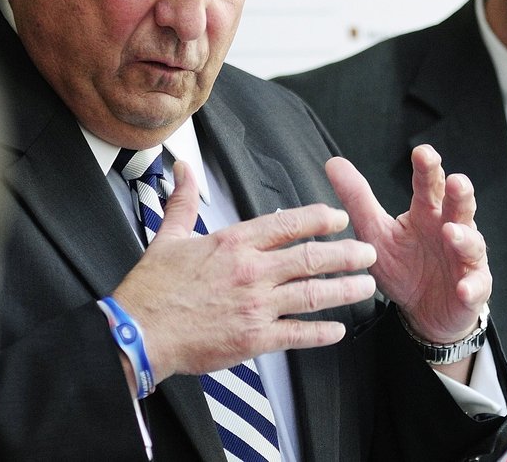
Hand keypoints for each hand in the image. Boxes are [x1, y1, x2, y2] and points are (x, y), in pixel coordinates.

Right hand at [113, 161, 376, 382]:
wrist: (137, 333)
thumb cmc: (154, 288)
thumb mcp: (170, 236)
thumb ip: (183, 200)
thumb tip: (182, 167)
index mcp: (234, 242)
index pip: (287, 223)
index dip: (319, 219)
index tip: (339, 218)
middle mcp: (251, 271)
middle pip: (310, 257)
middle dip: (346, 254)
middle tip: (368, 252)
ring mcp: (255, 306)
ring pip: (311, 294)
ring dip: (344, 290)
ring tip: (366, 286)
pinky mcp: (253, 339)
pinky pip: (296, 334)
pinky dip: (320, 333)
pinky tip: (337, 330)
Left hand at [326, 144, 489, 345]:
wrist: (423, 312)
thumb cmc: (403, 266)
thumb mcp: (375, 232)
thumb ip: (357, 199)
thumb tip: (333, 163)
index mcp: (427, 212)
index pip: (429, 184)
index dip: (428, 168)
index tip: (422, 153)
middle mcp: (451, 229)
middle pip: (460, 205)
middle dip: (460, 193)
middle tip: (455, 182)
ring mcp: (465, 258)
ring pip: (472, 242)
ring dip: (464, 237)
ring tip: (451, 233)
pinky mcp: (472, 288)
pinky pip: (475, 287)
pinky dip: (471, 287)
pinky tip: (463, 288)